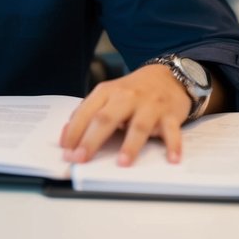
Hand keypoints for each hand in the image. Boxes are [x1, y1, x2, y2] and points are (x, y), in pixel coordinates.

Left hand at [60, 64, 191, 166]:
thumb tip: (65, 136)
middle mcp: (127, 97)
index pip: (86, 112)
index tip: (66, 151)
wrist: (168, 76)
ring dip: (130, 145)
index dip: (74, 132)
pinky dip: (173, 145)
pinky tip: (171, 159)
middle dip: (92, 140)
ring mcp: (149, 105)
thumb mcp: (107, 96)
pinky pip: (172, 131)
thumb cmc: (133, 91)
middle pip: (106, 118)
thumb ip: (87, 113)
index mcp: (107, 92)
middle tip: (81, 158)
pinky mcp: (170, 114)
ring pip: (138, 126)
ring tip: (123, 163)